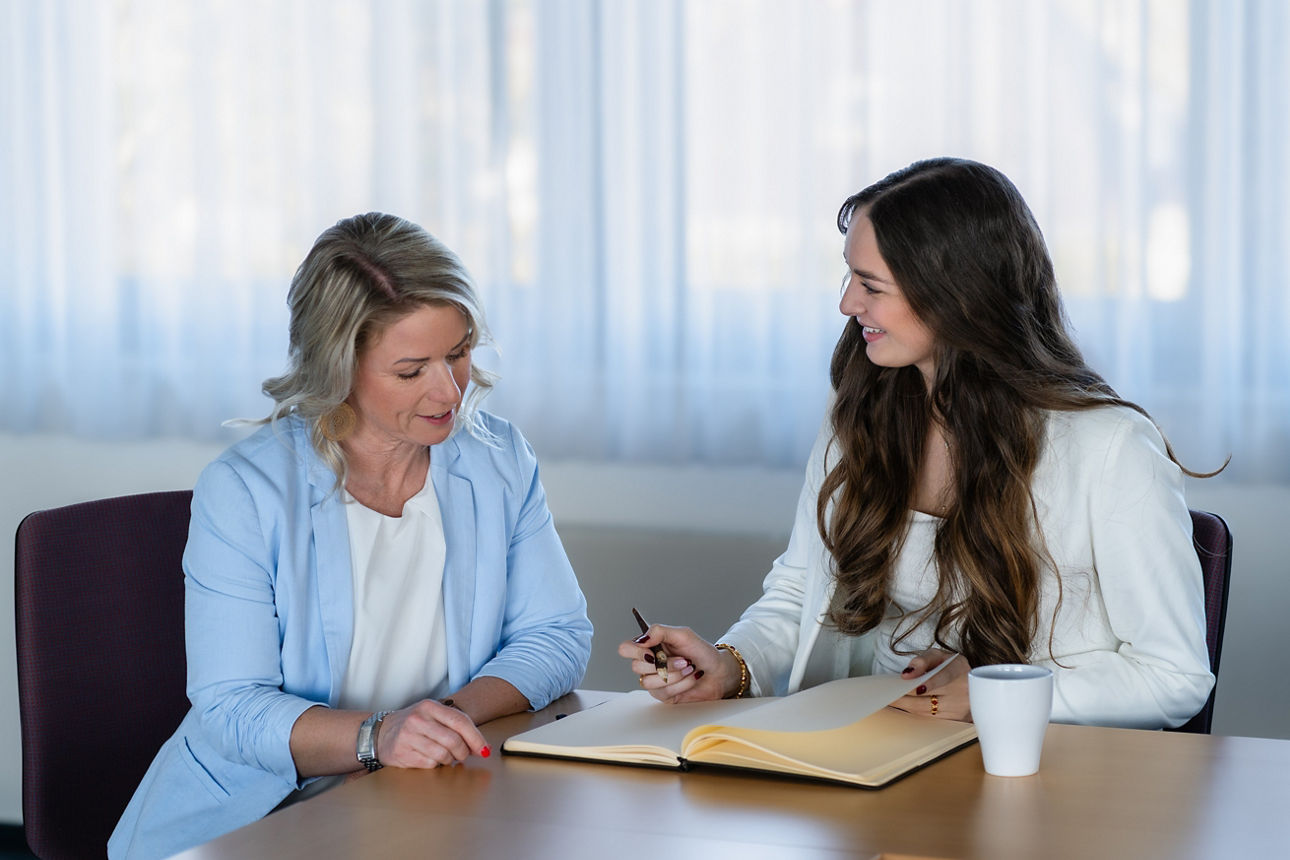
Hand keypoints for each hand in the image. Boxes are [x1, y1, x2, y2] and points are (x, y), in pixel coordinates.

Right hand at [376, 699, 489, 767]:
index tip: (484, 750)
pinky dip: (435, 765)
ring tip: (444, 756)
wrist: (380, 734)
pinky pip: (430, 764)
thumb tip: (481, 748)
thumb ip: (456, 727)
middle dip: (463, 752)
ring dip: (449, 760)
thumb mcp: (432, 717)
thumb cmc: (413, 726)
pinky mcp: (403, 753)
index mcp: (430, 706)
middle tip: (462, 755)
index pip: (460, 721)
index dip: (476, 738)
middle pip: (454, 741)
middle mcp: (419, 719)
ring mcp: (409, 736)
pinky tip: (430, 758)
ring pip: (443, 754)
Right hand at [617, 624, 740, 703]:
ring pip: (649, 682)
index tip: (651, 652)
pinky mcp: (664, 695)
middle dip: (664, 664)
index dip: (635, 651)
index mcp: (650, 646)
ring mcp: (655, 680)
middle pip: (636, 667)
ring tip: (689, 668)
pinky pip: (663, 692)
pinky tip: (691, 679)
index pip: (626, 649)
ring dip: (674, 675)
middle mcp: (649, 664)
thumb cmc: (701, 651)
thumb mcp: (682, 634)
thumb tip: (642, 639)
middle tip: (683, 659)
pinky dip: (681, 684)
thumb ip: (660, 631)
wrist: (718, 671)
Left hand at [891, 650, 972, 720]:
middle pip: (930, 697)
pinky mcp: (955, 720)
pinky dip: (914, 712)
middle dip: (905, 695)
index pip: (943, 676)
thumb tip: (908, 673)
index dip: (928, 681)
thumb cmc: (950, 667)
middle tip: (887, 693)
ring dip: (906, 705)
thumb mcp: (939, 655)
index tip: (907, 680)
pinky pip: (930, 718)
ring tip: (889, 700)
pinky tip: (902, 706)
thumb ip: (924, 660)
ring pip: (926, 710)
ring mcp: (960, 708)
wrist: (972, 684)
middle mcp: (963, 691)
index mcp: (959, 670)